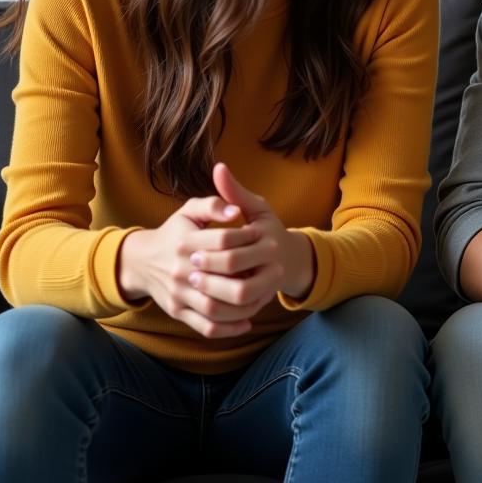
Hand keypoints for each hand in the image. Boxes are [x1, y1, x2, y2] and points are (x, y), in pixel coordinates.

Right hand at [118, 193, 260, 337]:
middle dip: (250, 275)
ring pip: (214, 308)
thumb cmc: (175, 232)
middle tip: (274, 270)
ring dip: (244, 306)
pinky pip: (206, 327)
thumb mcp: (189, 210)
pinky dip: (228, 328)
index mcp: (184, 242)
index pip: (222, 240)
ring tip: (264, 295)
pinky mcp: (178, 312)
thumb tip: (235, 211)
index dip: (245, 236)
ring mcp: (178, 294)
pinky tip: (247, 321)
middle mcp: (179, 271)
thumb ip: (212, 204)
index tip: (260, 234)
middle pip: (220, 279)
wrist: (142, 261)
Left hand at [184, 163, 315, 312]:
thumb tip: (219, 168)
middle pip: (238, 278)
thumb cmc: (267, 230)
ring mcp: (270, 287)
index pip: (234, 249)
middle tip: (189, 271)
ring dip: (215, 296)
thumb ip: (235, 192)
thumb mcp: (256, 208)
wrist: (292, 259)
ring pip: (241, 301)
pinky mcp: (263, 303)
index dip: (210, 253)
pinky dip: (224, 313)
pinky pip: (243, 315)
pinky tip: (206, 303)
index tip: (190, 252)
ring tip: (196, 286)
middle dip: (211, 277)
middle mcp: (273, 265)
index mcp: (268, 240)